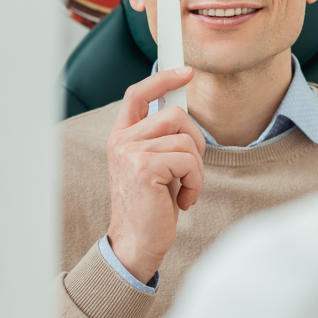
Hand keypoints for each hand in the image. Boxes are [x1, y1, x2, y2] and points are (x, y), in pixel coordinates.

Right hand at [105, 68, 205, 282]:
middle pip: (174, 115)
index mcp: (121, 138)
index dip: (162, 78)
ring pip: (186, 139)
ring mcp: (130, 153)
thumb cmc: (150, 207)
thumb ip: (161, 139)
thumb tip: (182, 112)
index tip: (186, 72)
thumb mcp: (154, 166)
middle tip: (190, 170)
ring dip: (196, 168)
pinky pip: (188, 160)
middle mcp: (121, 141)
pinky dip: (195, 182)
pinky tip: (183, 200)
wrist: (136, 245)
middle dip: (195, 141)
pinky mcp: (144, 167)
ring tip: (184, 189)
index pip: (138, 94)